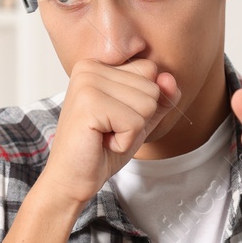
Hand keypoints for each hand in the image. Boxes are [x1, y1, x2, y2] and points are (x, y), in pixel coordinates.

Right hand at [42, 58, 179, 208]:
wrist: (72, 178)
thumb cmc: (102, 148)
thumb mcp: (140, 118)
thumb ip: (160, 97)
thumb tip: (169, 78)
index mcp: (98, 64)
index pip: (150, 70)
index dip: (142, 103)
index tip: (114, 117)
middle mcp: (90, 67)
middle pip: (151, 87)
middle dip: (138, 118)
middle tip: (108, 130)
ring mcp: (87, 83)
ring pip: (147, 104)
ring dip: (132, 130)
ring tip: (104, 135)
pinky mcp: (89, 105)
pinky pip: (135, 123)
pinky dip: (124, 141)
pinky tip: (102, 143)